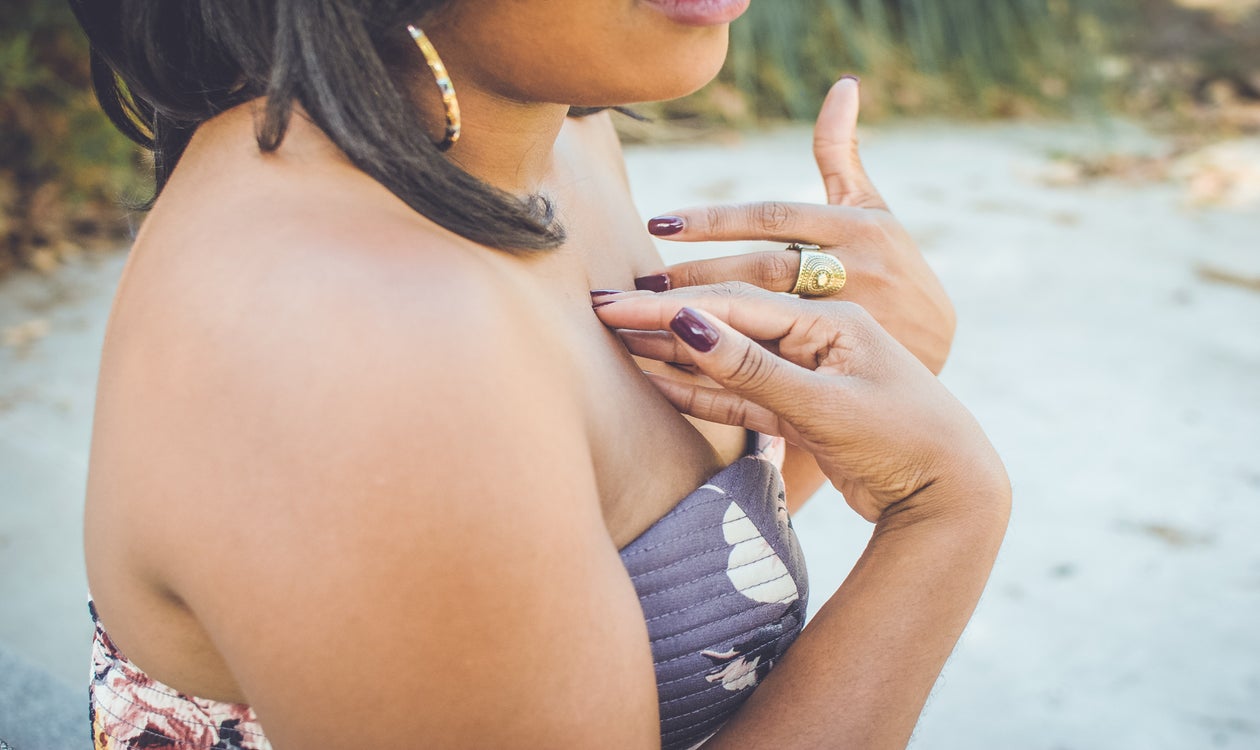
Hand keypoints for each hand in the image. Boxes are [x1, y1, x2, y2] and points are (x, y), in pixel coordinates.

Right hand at [594, 284, 1004, 522]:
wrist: (950, 494)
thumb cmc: (901, 439)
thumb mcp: (823, 402)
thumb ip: (751, 366)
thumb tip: (685, 322)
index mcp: (828, 320)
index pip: (733, 304)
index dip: (670, 305)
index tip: (617, 303)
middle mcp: (814, 340)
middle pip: (724, 325)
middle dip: (662, 320)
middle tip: (601, 311)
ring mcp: (805, 376)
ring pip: (727, 361)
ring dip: (675, 354)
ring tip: (618, 341)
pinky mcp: (799, 413)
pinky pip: (739, 396)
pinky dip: (700, 391)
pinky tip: (658, 379)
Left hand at [637, 77, 954, 374]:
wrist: (934, 354)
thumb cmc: (893, 268)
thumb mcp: (875, 211)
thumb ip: (843, 155)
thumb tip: (842, 85)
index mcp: (859, 228)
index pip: (774, 217)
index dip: (715, 220)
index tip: (659, 223)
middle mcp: (858, 271)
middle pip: (763, 271)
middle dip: (697, 278)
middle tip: (640, 284)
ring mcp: (851, 324)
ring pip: (764, 322)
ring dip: (703, 322)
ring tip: (647, 323)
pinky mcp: (841, 371)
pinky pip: (772, 366)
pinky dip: (724, 363)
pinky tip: (678, 365)